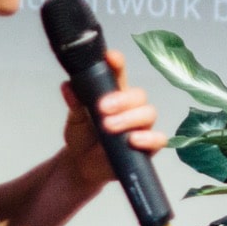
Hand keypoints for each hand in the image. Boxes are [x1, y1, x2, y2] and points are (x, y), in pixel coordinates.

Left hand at [60, 49, 165, 190]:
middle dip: (121, 100)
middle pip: (138, 94)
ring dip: (129, 118)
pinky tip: (133, 140)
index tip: (110, 57)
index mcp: (113, 94)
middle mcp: (131, 107)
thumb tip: (68, 86)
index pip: (119, 73)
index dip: (117, 63)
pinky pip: (158, 139)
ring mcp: (141, 126)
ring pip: (149, 113)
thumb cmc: (83, 139)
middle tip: (101, 108)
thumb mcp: (75, 120)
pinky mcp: (148, 146)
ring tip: (108, 127)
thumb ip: (75, 104)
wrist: (84, 168)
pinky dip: (148, 138)